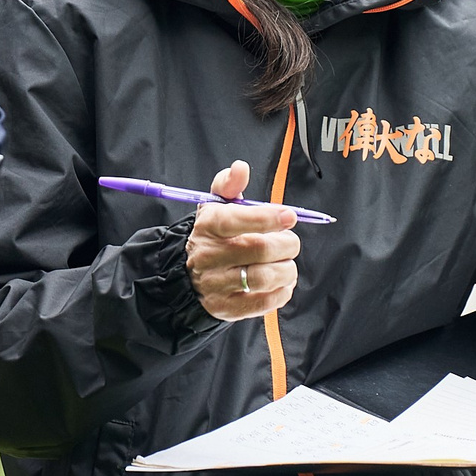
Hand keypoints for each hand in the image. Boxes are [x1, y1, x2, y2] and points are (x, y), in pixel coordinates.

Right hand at [186, 159, 301, 321]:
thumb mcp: (214, 205)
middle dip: (286, 244)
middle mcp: (209, 255)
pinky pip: (264, 303)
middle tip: (290, 242)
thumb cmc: (212, 235)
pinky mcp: (227, 308)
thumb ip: (229, 184)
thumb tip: (241, 168)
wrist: (186, 274)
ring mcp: (217, 284)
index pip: (238, 219)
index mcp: (209, 226)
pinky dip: (282, 292)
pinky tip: (281, 282)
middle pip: (259, 249)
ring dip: (287, 269)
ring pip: (265, 278)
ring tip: (286, 263)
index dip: (269, 217)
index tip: (289, 216)